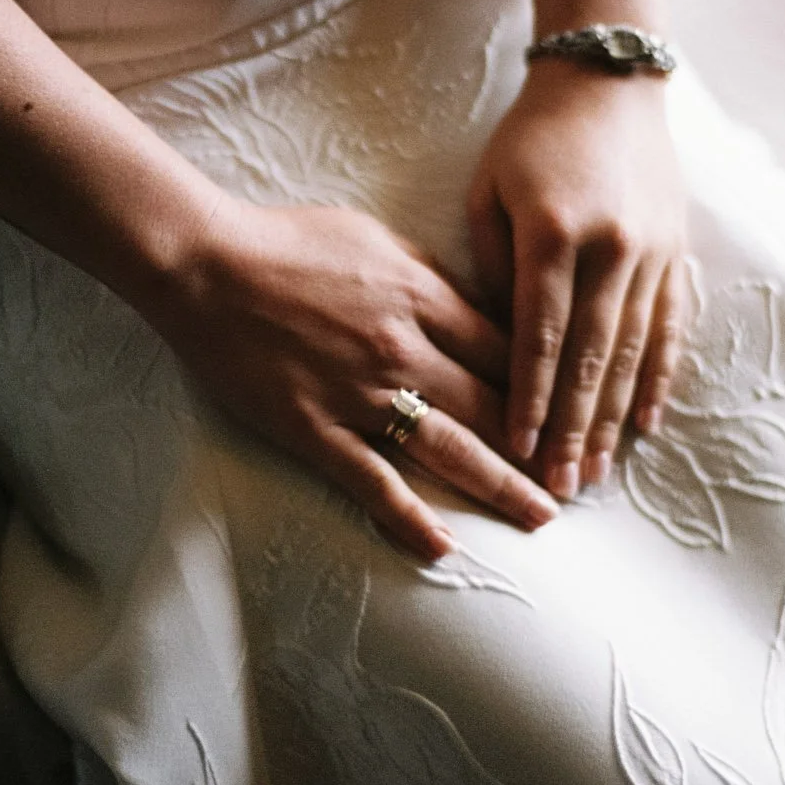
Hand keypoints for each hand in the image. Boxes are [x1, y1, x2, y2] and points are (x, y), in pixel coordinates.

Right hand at [147, 198, 560, 560]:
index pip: (507, 349)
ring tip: (540, 516)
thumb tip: (477, 310)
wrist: (204, 263)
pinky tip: (443, 546)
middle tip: (580, 477)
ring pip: (450, 448)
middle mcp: (403, 349)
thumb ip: (431, 279)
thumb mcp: (378, 238)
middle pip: (494, 406)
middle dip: (542, 445)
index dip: (548, 385)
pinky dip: (409, 516)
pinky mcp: (314, 429)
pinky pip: (371, 481)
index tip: (576, 412)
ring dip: (501, 486)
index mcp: (423, 296)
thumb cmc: (288, 241)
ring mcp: (359, 394)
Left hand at [466, 63, 686, 497]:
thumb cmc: (530, 139)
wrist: (609, 82)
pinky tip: (644, 423)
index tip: (517, 448)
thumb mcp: (490, 193)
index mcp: (554, 234)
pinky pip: (669, 329)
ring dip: (611, 418)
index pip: (540, 335)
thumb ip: (493, 268)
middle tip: (558, 485)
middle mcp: (610, 249)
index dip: (529, 396)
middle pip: (590, 358)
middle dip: (571, 427)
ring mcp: (651, 254)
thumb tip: (496, 343)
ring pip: (631, 352)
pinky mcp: (677, 253)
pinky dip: (656, 379)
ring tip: (595, 471)